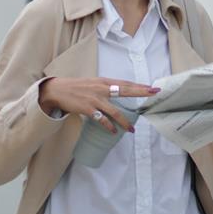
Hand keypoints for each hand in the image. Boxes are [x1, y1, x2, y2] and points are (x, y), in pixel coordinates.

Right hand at [39, 77, 158, 133]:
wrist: (58, 90)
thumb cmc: (77, 87)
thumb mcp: (94, 83)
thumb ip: (107, 87)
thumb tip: (121, 91)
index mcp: (104, 81)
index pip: (126, 83)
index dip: (139, 86)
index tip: (153, 88)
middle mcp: (101, 88)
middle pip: (125, 90)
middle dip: (141, 92)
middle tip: (154, 93)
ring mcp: (95, 99)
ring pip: (115, 111)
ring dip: (124, 121)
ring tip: (132, 129)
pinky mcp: (87, 108)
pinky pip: (101, 119)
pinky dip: (108, 126)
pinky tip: (113, 131)